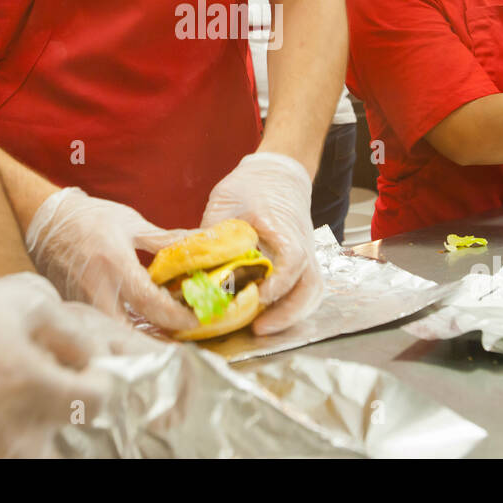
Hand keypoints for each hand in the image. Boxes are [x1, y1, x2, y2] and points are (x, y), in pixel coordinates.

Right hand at [0, 267, 164, 456]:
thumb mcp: (27, 303)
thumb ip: (72, 335)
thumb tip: (93, 358)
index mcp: (36, 388)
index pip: (97, 405)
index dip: (97, 384)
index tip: (85, 374)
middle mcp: (11, 430)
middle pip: (62, 439)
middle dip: (58, 414)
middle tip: (41, 388)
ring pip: (26, 453)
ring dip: (26, 431)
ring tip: (5, 398)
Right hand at [25, 188, 198, 330]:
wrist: (47, 220)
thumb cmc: (90, 218)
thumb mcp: (131, 224)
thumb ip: (165, 240)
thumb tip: (200, 240)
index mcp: (115, 264)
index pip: (150, 301)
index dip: (176, 315)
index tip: (195, 320)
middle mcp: (97, 288)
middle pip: (130, 331)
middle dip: (157, 342)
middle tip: (183, 344)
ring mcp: (82, 302)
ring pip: (114, 335)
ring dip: (139, 342)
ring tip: (165, 344)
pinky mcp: (73, 309)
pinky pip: (100, 329)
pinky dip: (120, 335)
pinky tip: (138, 334)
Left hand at [200, 152, 322, 335]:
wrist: (276, 173)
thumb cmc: (251, 186)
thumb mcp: (226, 203)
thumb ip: (213, 235)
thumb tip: (189, 267)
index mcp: (283, 225)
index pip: (293, 259)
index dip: (279, 283)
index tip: (258, 296)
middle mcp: (302, 243)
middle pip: (310, 284)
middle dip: (287, 312)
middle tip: (259, 328)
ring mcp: (306, 253)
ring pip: (313, 291)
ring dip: (292, 314)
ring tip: (263, 328)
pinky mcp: (303, 262)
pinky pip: (306, 289)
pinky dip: (292, 307)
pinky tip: (269, 317)